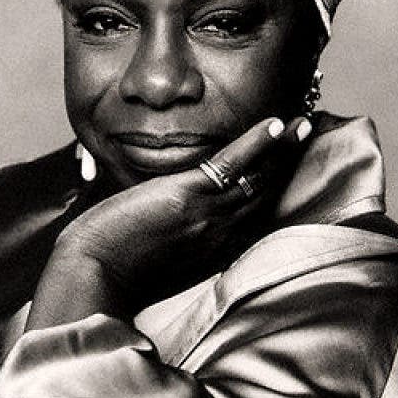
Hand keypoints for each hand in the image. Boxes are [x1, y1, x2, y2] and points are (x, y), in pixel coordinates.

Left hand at [27, 116, 311, 328]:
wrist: (91, 274)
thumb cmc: (116, 268)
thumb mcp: (160, 259)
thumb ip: (178, 241)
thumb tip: (173, 222)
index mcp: (215, 249)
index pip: (254, 217)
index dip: (274, 191)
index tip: (286, 171)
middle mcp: (221, 234)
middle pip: (266, 195)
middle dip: (289, 165)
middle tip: (306, 137)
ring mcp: (209, 215)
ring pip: (259, 178)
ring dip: (284, 148)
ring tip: (304, 124)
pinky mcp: (189, 196)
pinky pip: (234, 165)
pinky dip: (257, 143)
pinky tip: (275, 124)